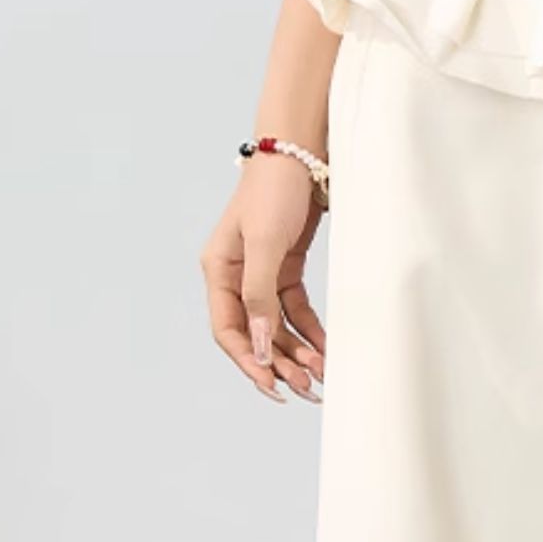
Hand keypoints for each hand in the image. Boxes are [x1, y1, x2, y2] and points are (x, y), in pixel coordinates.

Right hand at [201, 152, 327, 399]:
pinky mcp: (285, 267)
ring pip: (275, 326)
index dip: (248, 361)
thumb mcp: (264, 243)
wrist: (303, 153)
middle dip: (278, 363)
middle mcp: (235, 276)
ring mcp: (260, 273)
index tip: (272, 385)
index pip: (228, 330)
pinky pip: (294, 309)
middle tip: (306, 388)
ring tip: (321, 374)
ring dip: (296, 351)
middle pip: (254, 333)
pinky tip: (325, 347)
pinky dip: (309, 330)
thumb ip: (259, 294)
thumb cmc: (275, 190)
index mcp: (218, 271)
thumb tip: (259, 345)